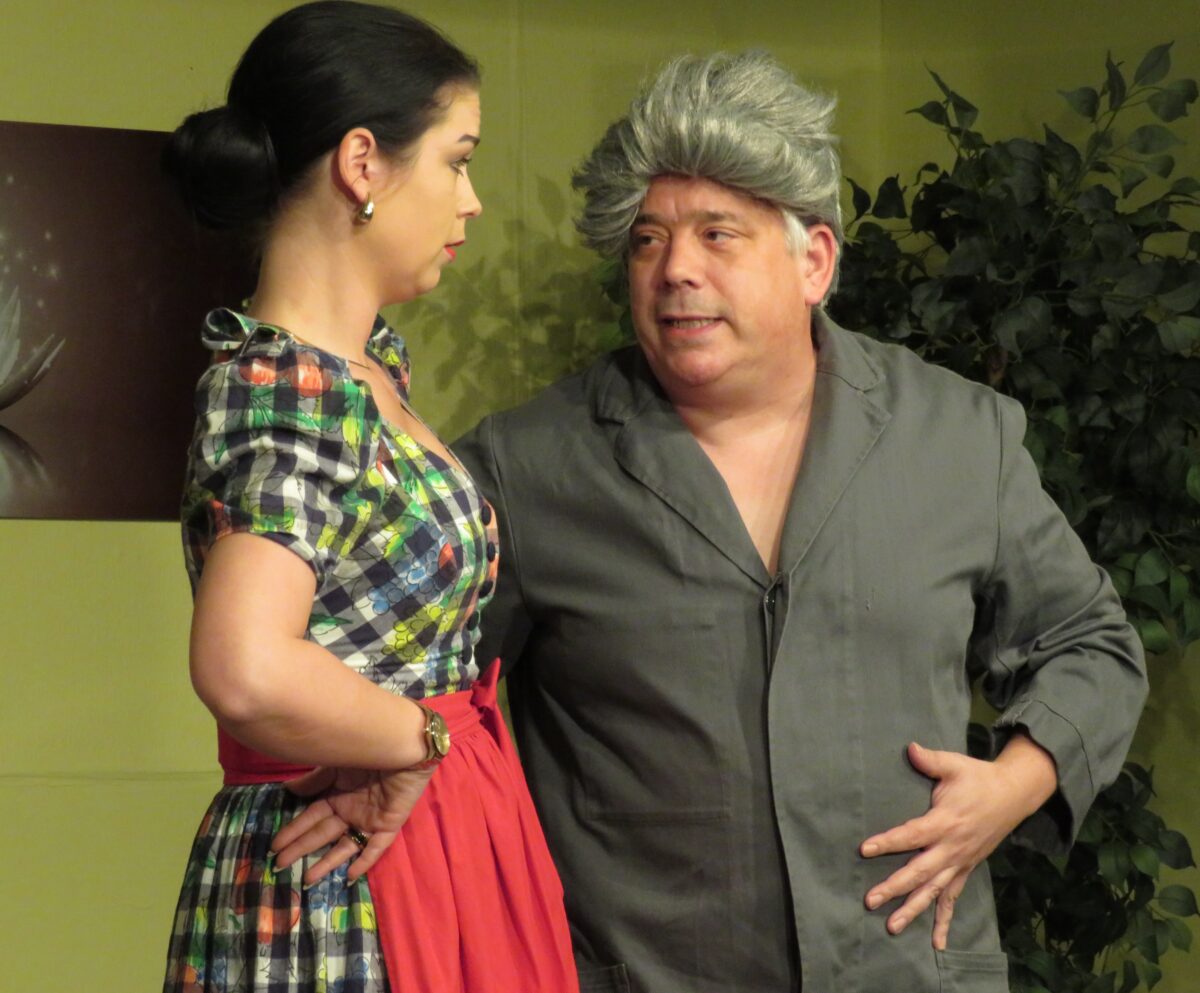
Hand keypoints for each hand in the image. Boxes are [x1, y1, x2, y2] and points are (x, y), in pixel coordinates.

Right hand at [271, 763, 435, 884]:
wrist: (400, 744)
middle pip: (322, 835)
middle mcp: (350, 812)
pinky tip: (349, 875)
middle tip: (279, 866)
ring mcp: (368, 821)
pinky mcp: (388, 825)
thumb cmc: (366, 752)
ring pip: (345, 846)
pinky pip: (376, 847)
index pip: (310, 819)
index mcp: (336, 797)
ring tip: (308, 879)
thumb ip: (314, 781)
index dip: (293, 832)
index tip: (274, 847)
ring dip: (327, 862)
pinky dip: (364, 861)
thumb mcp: (335, 766)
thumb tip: (288, 790)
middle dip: (301, 850)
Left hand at [860, 737, 1055, 948]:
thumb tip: (909, 747)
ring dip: (914, 910)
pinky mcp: (967, 869)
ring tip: (893, 927)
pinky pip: (954, 898)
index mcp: (946, 821)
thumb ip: (930, 760)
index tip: (864, 849)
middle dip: (895, 887)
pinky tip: (937, 943)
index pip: (912, 834)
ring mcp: (961, 862)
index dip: (889, 842)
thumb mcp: (955, 764)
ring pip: (935, 892)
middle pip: (920, 872)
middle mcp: (953, 847)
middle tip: (870, 901)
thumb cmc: (978, 777)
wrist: (1014, 794)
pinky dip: (945, 921)